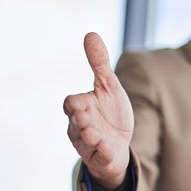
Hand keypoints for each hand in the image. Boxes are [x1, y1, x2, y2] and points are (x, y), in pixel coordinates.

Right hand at [64, 32, 133, 189]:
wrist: (120, 142)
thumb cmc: (110, 112)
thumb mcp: (108, 85)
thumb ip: (99, 63)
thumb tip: (90, 34)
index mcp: (80, 108)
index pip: (70, 104)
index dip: (74, 104)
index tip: (79, 103)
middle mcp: (80, 126)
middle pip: (75, 122)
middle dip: (81, 119)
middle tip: (87, 117)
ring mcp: (90, 143)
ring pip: (85, 140)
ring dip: (89, 136)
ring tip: (94, 134)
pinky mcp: (101, 156)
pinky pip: (100, 155)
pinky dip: (102, 152)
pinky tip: (108, 147)